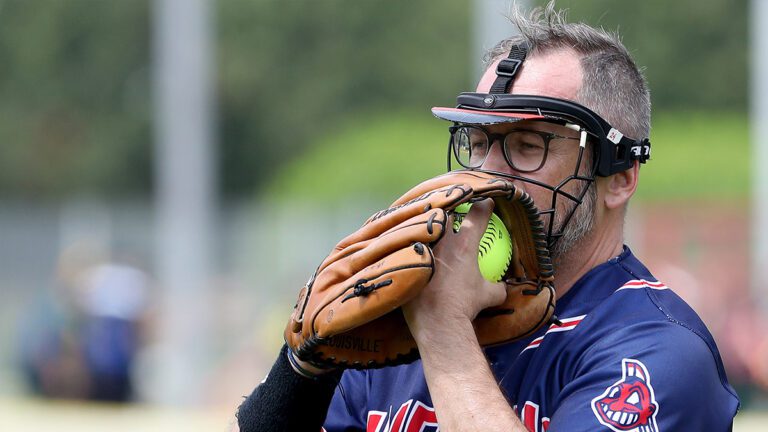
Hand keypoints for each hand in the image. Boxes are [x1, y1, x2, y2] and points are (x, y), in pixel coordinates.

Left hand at [403, 198, 506, 339]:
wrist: (438, 321)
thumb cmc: (466, 306)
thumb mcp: (489, 296)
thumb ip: (498, 287)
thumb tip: (503, 287)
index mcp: (464, 244)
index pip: (478, 215)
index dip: (485, 206)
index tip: (488, 202)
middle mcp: (442, 241)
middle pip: (446, 212)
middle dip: (451, 206)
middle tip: (453, 209)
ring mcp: (423, 248)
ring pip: (423, 224)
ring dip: (428, 222)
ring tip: (427, 223)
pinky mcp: (405, 258)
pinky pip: (407, 244)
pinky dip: (410, 243)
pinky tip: (408, 245)